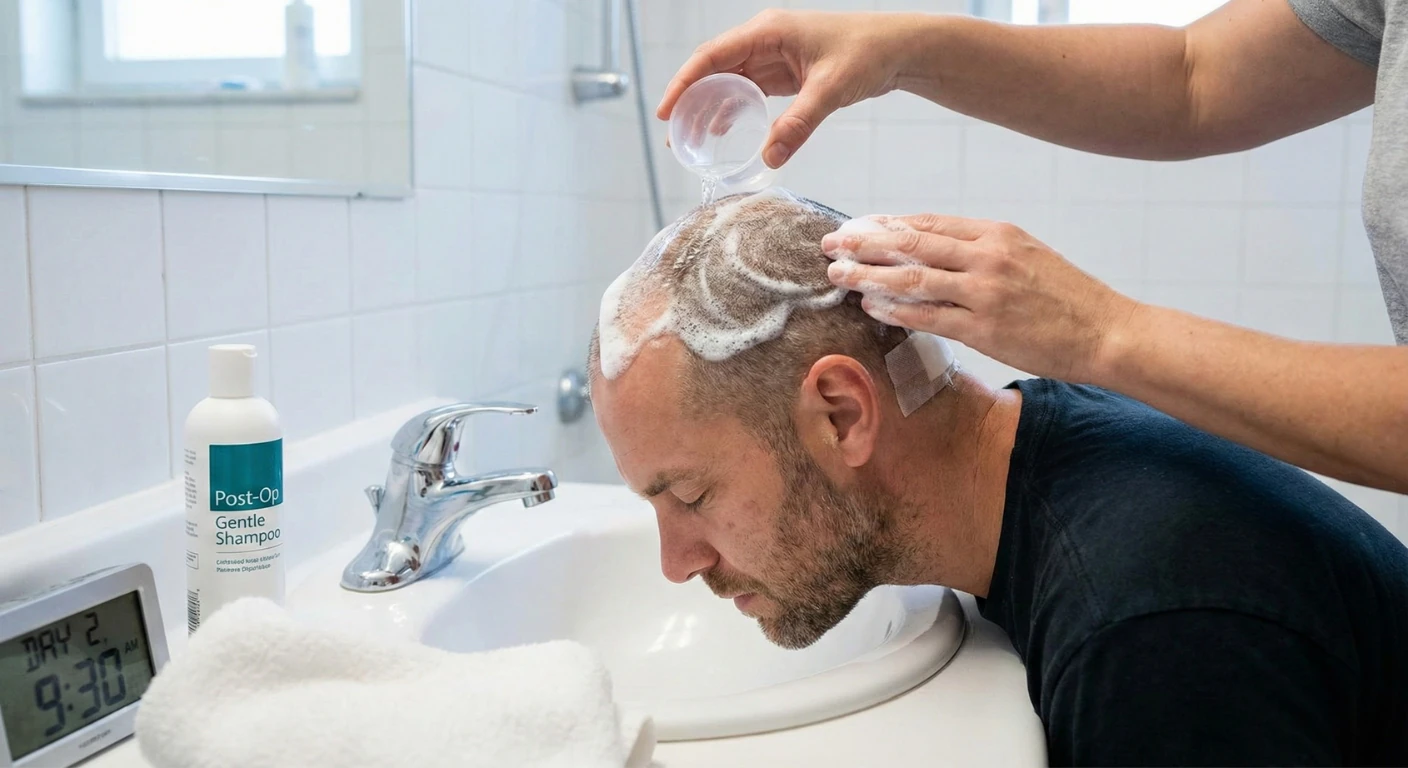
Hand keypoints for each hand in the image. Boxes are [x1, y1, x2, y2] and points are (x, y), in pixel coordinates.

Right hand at [657, 10, 908, 168]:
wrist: (897, 49)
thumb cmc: (867, 53)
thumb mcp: (830, 89)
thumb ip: (799, 124)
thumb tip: (770, 159)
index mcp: (768, 31)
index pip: (712, 56)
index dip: (684, 83)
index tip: (666, 112)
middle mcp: (764, 40)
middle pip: (714, 70)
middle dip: (691, 101)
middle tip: (675, 136)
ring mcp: (773, 56)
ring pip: (729, 83)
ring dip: (710, 108)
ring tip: (690, 139)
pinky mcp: (785, 73)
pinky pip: (749, 92)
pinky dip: (734, 110)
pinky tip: (721, 132)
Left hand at [821, 215, 1139, 382]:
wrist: (1106, 331)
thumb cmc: (1066, 296)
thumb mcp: (1027, 253)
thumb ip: (982, 248)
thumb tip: (934, 248)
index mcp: (996, 233)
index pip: (927, 222)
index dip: (885, 224)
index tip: (855, 225)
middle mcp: (988, 256)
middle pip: (912, 243)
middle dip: (864, 242)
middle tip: (831, 244)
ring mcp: (985, 293)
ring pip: (912, 279)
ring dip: (868, 276)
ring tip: (838, 276)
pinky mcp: (984, 329)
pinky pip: (928, 317)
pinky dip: (895, 311)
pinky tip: (870, 308)